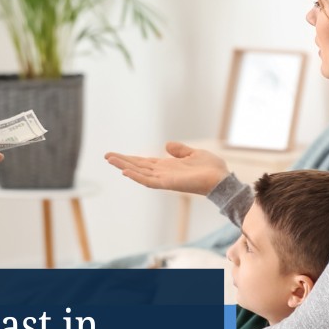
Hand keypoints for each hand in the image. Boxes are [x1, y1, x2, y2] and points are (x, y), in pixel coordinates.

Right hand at [105, 141, 228, 195]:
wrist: (222, 179)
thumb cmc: (211, 168)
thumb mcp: (193, 153)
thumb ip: (179, 150)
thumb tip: (166, 145)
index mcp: (166, 166)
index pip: (143, 162)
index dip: (129, 158)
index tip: (115, 154)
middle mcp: (162, 173)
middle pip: (137, 167)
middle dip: (122, 161)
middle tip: (106, 156)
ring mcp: (164, 179)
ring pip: (139, 173)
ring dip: (124, 166)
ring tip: (110, 160)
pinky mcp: (168, 184)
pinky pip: (149, 181)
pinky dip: (137, 177)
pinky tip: (125, 171)